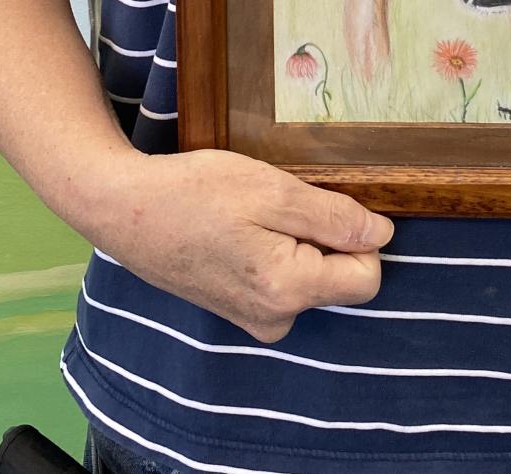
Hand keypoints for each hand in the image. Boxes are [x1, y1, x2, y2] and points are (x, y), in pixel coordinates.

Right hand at [94, 147, 393, 341]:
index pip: (368, 276)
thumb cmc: (196, 193)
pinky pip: (282, 279)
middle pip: (339, 278)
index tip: (319, 203)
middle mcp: (276, 319)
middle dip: (321, 235)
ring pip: (309, 275)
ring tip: (250, 215)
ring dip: (293, 240)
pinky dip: (272, 251)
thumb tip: (383, 235)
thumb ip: (334, 217)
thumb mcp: (272, 190)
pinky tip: (238, 229)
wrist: (127, 211)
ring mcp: (255, 320)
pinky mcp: (238, 310)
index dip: (357, 234)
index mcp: (289, 291)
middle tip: (275, 204)